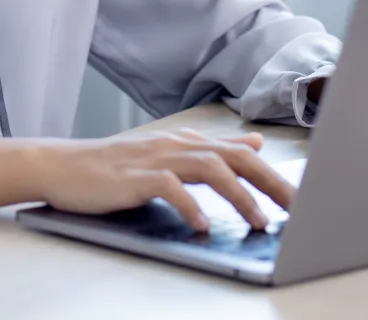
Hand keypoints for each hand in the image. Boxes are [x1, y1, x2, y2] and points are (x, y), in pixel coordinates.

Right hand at [30, 128, 293, 232]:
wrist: (62, 166)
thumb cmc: (115, 167)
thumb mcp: (170, 154)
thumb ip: (213, 150)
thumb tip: (255, 144)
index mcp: (189, 142)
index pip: (243, 154)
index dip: (276, 175)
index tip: (306, 198)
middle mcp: (178, 145)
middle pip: (236, 158)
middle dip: (272, 183)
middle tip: (300, 209)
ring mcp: (156, 159)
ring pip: (210, 169)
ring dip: (239, 196)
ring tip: (260, 222)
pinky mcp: (134, 177)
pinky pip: (169, 188)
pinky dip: (189, 207)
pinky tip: (203, 226)